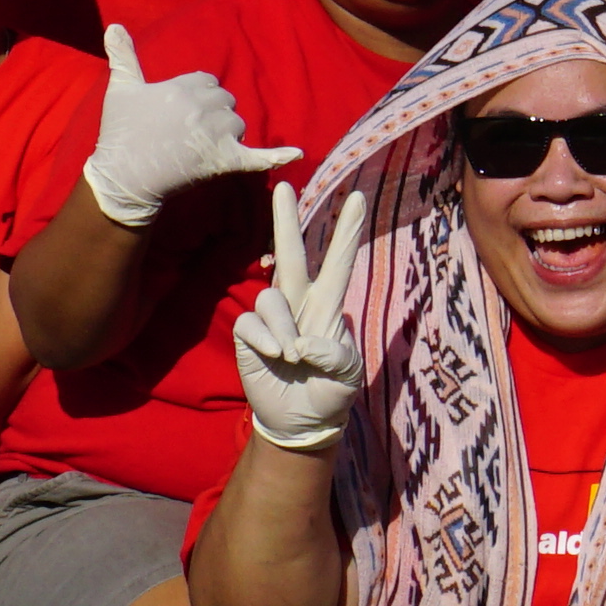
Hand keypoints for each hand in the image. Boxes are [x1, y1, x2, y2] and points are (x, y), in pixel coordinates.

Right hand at [82, 22, 298, 228]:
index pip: (208, 82)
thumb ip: (123, 56)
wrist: (124, 178)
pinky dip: (277, 156)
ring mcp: (216, 134)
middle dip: (212, 115)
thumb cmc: (121, 134)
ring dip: (226, 135)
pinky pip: (257, 157)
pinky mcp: (224, 160)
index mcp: (183, 86)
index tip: (178, 113)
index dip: (196, 97)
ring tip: (196, 148)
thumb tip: (113, 26)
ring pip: (238, 125)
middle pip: (225, 102)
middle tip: (185, 133)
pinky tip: (296, 154)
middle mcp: (204, 106)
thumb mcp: (120, 90)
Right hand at [232, 184, 367, 458]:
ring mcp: (273, 317)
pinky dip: (265, 338)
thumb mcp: (347, 377)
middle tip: (283, 185)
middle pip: (291, 254)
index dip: (346, 231)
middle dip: (286, 220)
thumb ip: (335, 356)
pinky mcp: (249, 334)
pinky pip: (251, 322)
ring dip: (283, 327)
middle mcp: (300, 302)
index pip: (339, 262)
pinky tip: (275, 355)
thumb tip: (303, 341)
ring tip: (293, 357)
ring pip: (271, 298)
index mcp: (330, 305)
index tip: (356, 198)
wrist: (301, 420)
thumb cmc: (330, 392)